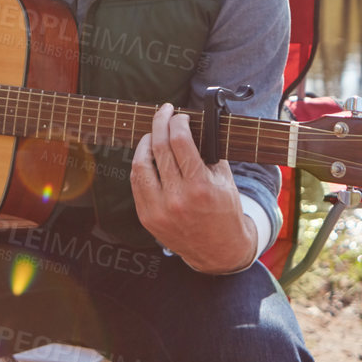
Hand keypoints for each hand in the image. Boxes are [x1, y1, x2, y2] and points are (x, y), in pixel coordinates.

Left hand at [130, 104, 257, 273]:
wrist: (219, 250)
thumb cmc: (225, 209)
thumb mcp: (224, 178)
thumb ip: (208, 152)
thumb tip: (190, 124)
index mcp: (200, 186)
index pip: (180, 140)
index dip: (177, 121)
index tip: (180, 114)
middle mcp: (177, 198)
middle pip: (159, 147)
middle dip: (160, 122)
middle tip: (164, 111)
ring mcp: (159, 210)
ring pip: (140, 165)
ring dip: (145, 142)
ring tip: (153, 134)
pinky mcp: (148, 218)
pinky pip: (137, 183)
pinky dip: (141, 164)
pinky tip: (148, 156)